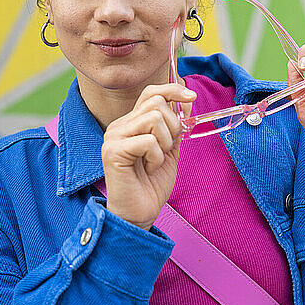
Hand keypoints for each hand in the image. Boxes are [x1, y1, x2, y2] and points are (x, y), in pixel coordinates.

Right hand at [101, 83, 196, 230]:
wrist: (139, 214)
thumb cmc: (152, 183)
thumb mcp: (170, 149)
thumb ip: (175, 125)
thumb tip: (187, 100)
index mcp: (131, 122)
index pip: (150, 93)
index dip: (172, 90)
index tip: (191, 97)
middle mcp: (120, 125)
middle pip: (156, 104)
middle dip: (172, 126)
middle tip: (167, 149)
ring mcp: (114, 137)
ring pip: (153, 119)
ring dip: (164, 143)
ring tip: (155, 161)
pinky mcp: (113, 151)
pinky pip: (148, 141)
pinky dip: (156, 157)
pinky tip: (148, 169)